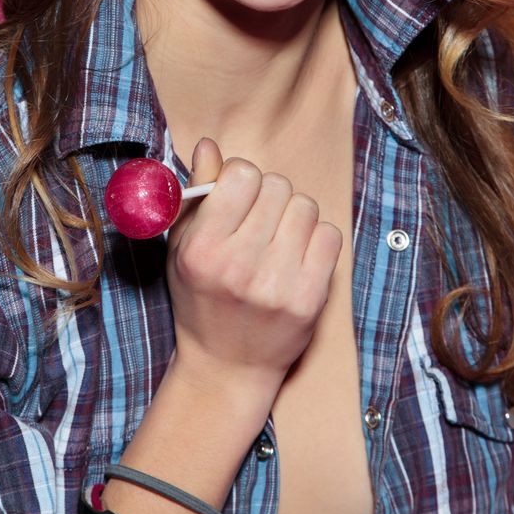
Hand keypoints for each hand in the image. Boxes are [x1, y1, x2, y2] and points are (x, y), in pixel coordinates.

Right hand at [166, 137, 341, 397]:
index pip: (242, 174)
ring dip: (294, 216)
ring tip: (278, 239)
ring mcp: (278, 285)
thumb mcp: (182, 247)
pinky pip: (331, 236)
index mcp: (203, 249)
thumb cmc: (200, 299)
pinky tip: (298, 255)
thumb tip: (209, 144)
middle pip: (277, 186)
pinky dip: (318, 239)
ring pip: (306, 207)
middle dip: (268, 196)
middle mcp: (240, 266)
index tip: (237, 196)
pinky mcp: (310, 300)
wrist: (227, 369)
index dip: (241, 178)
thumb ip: (196, 194)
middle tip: (258, 221)